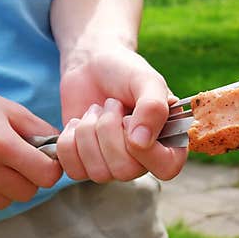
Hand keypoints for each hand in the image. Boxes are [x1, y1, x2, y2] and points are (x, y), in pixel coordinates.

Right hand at [0, 77, 62, 212]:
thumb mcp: (5, 108)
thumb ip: (38, 129)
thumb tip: (61, 149)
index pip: (46, 176)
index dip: (50, 168)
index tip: (44, 160)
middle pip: (26, 193)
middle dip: (29, 179)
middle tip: (17, 162)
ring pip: (2, 202)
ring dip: (4, 188)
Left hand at [55, 47, 185, 182]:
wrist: (91, 65)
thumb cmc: (126, 71)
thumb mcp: (147, 81)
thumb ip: (154, 108)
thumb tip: (140, 142)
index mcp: (169, 142)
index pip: (166, 168)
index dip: (145, 148)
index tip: (129, 117)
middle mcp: (144, 160)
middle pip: (125, 171)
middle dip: (109, 131)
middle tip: (112, 105)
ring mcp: (113, 165)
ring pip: (98, 172)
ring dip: (89, 133)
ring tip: (97, 111)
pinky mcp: (85, 164)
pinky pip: (73, 170)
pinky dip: (69, 141)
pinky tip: (80, 122)